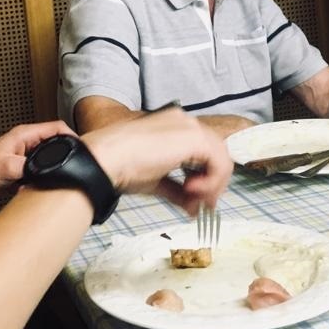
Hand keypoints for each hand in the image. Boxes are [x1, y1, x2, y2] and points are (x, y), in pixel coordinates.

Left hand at [0, 120, 76, 204]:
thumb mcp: (7, 168)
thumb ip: (30, 167)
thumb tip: (49, 170)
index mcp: (25, 135)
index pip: (57, 128)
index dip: (73, 136)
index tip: (84, 149)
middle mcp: (27, 143)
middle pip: (56, 143)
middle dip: (67, 154)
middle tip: (78, 166)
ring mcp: (26, 157)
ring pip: (50, 160)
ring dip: (55, 169)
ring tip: (65, 179)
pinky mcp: (23, 170)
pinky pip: (41, 172)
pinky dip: (45, 180)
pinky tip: (46, 189)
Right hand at [82, 108, 231, 213]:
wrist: (107, 160)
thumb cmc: (121, 166)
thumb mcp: (156, 180)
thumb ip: (178, 190)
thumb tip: (193, 207)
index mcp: (174, 126)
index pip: (204, 151)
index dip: (205, 178)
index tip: (195, 201)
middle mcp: (185, 121)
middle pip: (216, 153)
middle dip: (212, 184)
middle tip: (200, 207)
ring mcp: (190, 127)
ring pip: (221, 158)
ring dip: (213, 185)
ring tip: (194, 202)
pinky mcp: (195, 138)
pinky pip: (219, 163)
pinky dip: (212, 183)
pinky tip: (192, 192)